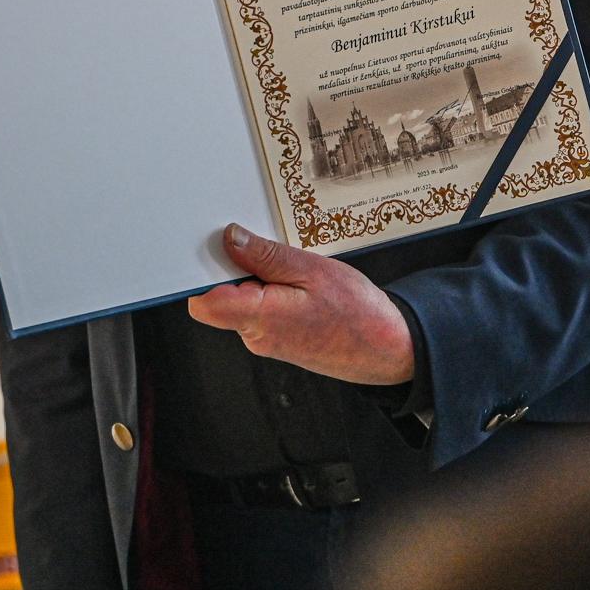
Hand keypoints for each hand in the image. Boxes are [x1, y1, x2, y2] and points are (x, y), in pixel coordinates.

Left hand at [186, 223, 415, 384]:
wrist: (387, 349)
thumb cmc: (358, 314)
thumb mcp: (313, 270)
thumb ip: (266, 256)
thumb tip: (230, 240)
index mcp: (260, 319)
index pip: (204, 302)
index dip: (201, 273)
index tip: (215, 247)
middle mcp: (255, 336)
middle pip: (219, 297)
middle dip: (235, 268)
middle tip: (267, 248)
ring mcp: (265, 341)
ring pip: (241, 301)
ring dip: (257, 278)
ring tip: (292, 268)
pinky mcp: (276, 339)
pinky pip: (259, 310)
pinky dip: (271, 291)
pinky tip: (297, 283)